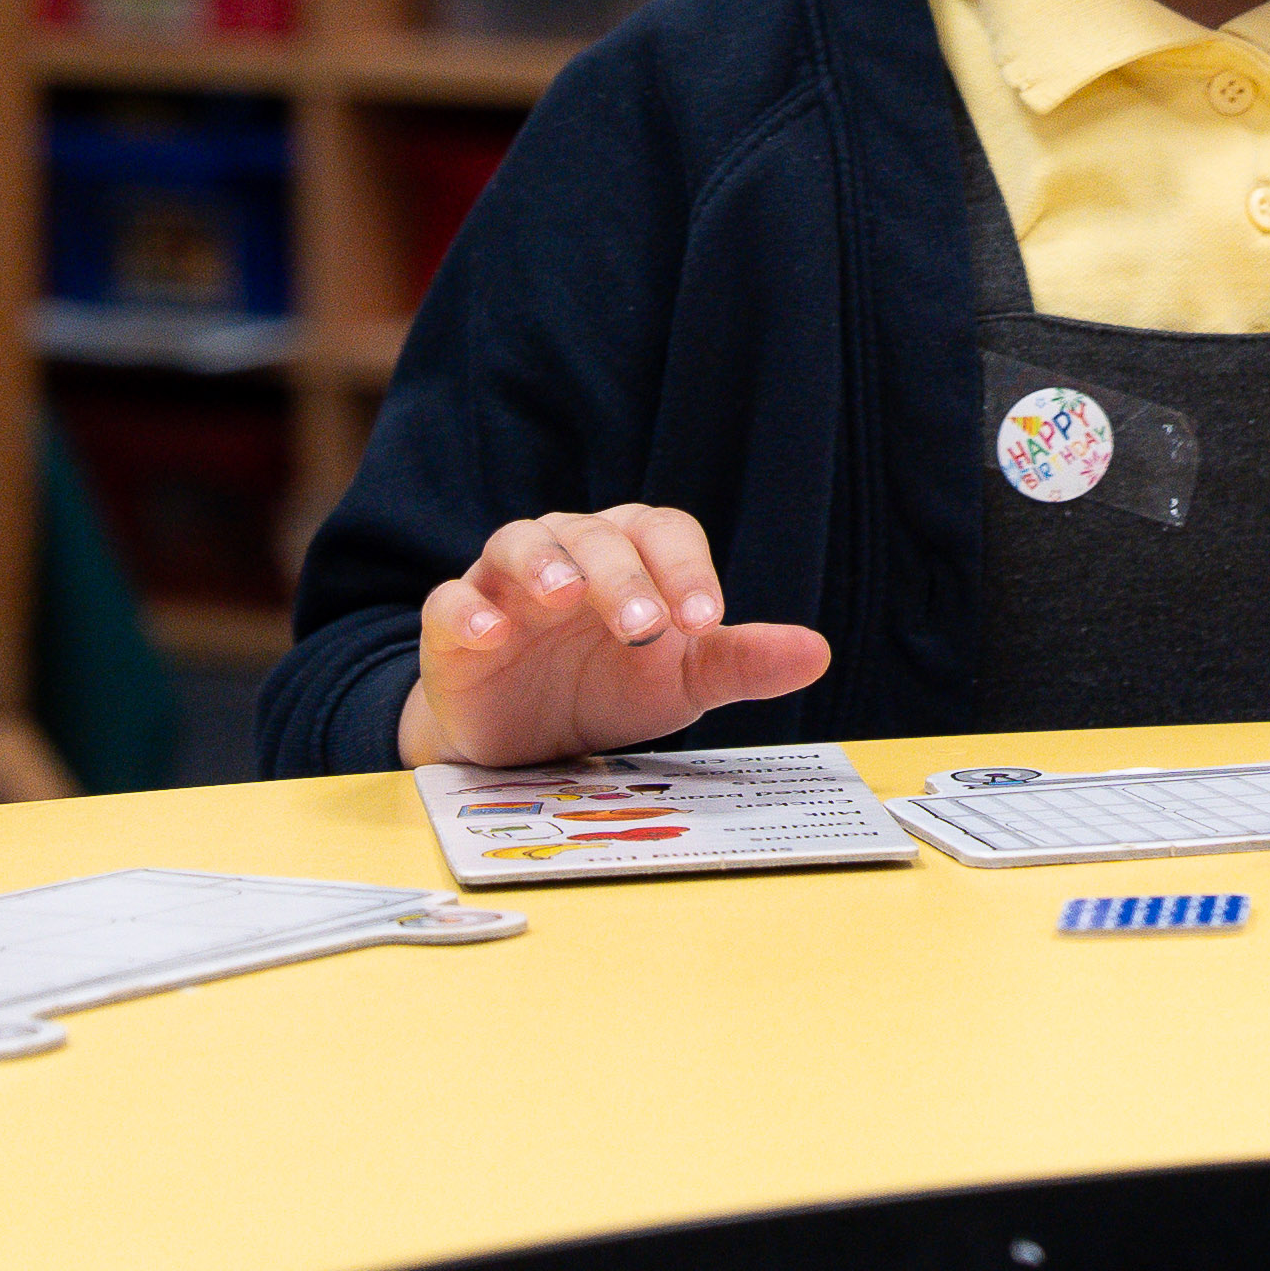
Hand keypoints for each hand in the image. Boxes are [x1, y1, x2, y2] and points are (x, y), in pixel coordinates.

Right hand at [396, 503, 833, 766]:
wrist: (527, 738)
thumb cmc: (610, 687)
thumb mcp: (681, 681)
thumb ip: (741, 662)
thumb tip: (817, 654)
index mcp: (632, 552)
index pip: (664, 532)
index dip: (687, 569)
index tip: (706, 620)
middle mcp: (570, 551)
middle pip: (598, 536)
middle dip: (625, 578)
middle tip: (647, 628)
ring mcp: (506, 584)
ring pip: (521, 544)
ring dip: (546, 565)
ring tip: (567, 596)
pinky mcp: (454, 626)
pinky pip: (452, 602)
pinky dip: (468, 612)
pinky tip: (491, 635)